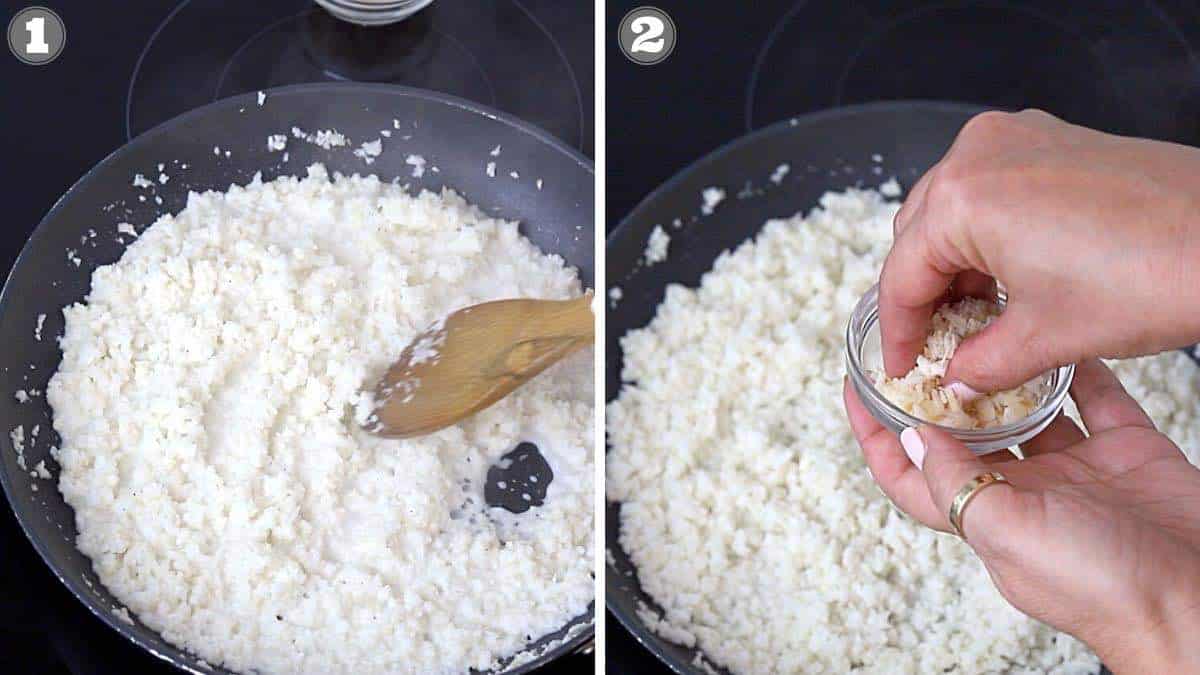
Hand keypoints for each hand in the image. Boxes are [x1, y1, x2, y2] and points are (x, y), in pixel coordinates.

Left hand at [844, 360, 1199, 673]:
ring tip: (984, 329)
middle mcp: (1024, 491)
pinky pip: (1097, 400)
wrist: (1193, 599)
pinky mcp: (1126, 453)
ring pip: (1031, 410)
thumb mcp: (1007, 533)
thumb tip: (911, 437)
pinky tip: (1063, 339)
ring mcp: (1076, 472)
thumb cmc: (1098, 586)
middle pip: (968, 432)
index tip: (856, 387)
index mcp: (984, 513)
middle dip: (941, 392)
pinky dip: (1080, 370)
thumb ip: (955, 483)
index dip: (877, 434)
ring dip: (1009, 376)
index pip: (911, 472)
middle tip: (924, 341)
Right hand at [879, 109, 1199, 391]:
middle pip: (917, 234)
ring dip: (952, 262)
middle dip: (922, 293)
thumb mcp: (1049, 337)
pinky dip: (985, 231)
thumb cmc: (1154, 275)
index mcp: (963, 198)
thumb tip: (956, 378)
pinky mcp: (1050, 140)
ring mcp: (1015, 139)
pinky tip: (1006, 275)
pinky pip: (989, 187)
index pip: (902, 274)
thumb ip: (982, 364)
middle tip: (934, 346)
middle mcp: (978, 154)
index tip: (901, 364)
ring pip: (950, 208)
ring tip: (973, 316)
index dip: (898, 332)